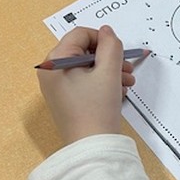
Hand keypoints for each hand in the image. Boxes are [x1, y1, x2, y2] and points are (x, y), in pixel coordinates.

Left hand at [37, 26, 136, 144]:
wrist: (93, 147)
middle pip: (84, 51)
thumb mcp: (108, 72)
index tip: (120, 51)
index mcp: (55, 62)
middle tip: (127, 67)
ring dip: (110, 70)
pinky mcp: (67, 99)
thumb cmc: (97, 109)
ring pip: (88, 67)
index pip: (80, 35)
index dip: (103, 39)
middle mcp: (52, 72)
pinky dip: (103, 82)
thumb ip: (110, 46)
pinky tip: (118, 91)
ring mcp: (58, 87)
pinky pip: (86, 81)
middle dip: (109, 58)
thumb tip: (108, 31)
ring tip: (127, 82)